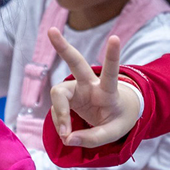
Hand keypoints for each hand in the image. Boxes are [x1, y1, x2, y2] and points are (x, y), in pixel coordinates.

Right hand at [48, 28, 139, 147]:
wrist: (115, 114)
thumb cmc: (118, 120)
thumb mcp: (113, 133)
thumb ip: (93, 139)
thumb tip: (68, 138)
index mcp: (108, 91)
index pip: (111, 73)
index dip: (112, 56)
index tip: (115, 38)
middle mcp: (90, 84)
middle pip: (76, 63)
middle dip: (63, 47)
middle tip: (51, 30)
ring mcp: (76, 89)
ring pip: (57, 92)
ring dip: (59, 114)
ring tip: (65, 135)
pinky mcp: (66, 96)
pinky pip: (56, 109)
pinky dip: (60, 123)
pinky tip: (67, 132)